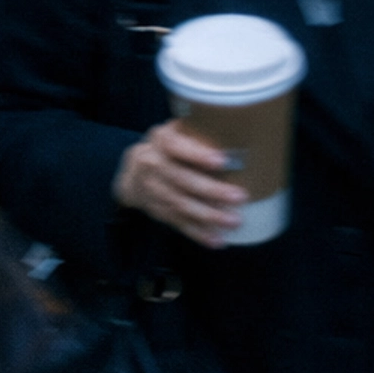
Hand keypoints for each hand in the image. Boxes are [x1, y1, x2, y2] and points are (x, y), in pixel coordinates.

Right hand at [113, 119, 247, 248]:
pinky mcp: (158, 211)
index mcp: (160, 141)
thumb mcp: (175, 132)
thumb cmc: (167, 148)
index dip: (197, 154)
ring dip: (209, 215)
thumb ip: (197, 134)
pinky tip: (217, 240)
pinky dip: (198, 234)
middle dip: (211, 190)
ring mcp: (153, 190)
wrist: (133, 172)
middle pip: (182, 179)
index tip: (222, 161)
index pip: (175, 146)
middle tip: (240, 196)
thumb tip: (240, 134)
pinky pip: (178, 223)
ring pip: (181, 204)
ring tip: (234, 221)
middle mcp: (153, 164)